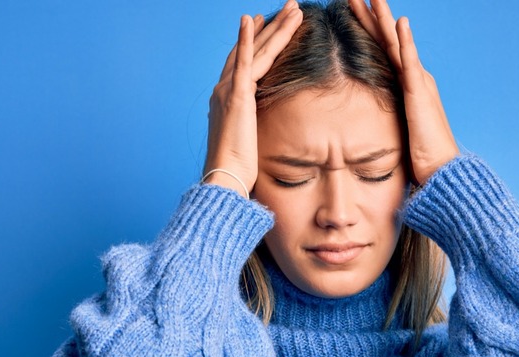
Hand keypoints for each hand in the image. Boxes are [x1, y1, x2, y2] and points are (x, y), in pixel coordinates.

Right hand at [203, 1, 302, 195]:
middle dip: (271, 28)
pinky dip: (247, 39)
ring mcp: (229, 90)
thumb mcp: (250, 143)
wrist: (225, 178)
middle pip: (252, 49)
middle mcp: (225, 90)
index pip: (245, 63)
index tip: (265, 24)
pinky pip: (244, 61)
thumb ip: (255, 129)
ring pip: (256, 50)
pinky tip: (251, 19)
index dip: (256, 41)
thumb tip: (263, 134)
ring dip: (275, 27)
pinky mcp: (235, 96)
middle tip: (288, 8)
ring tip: (293, 8)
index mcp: (229, 101)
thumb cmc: (238, 170)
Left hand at [349, 0, 458, 184]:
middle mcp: (413, 78)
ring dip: (385, 19)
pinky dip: (405, 42)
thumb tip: (360, 122)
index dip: (367, 29)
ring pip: (397, 44)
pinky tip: (400, 23)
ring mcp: (418, 83)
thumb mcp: (395, 131)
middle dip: (371, 16)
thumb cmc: (420, 157)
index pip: (382, 51)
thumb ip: (384, 118)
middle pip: (387, 40)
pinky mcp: (420, 94)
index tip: (352, 11)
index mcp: (405, 85)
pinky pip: (410, 63)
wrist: (441, 170)